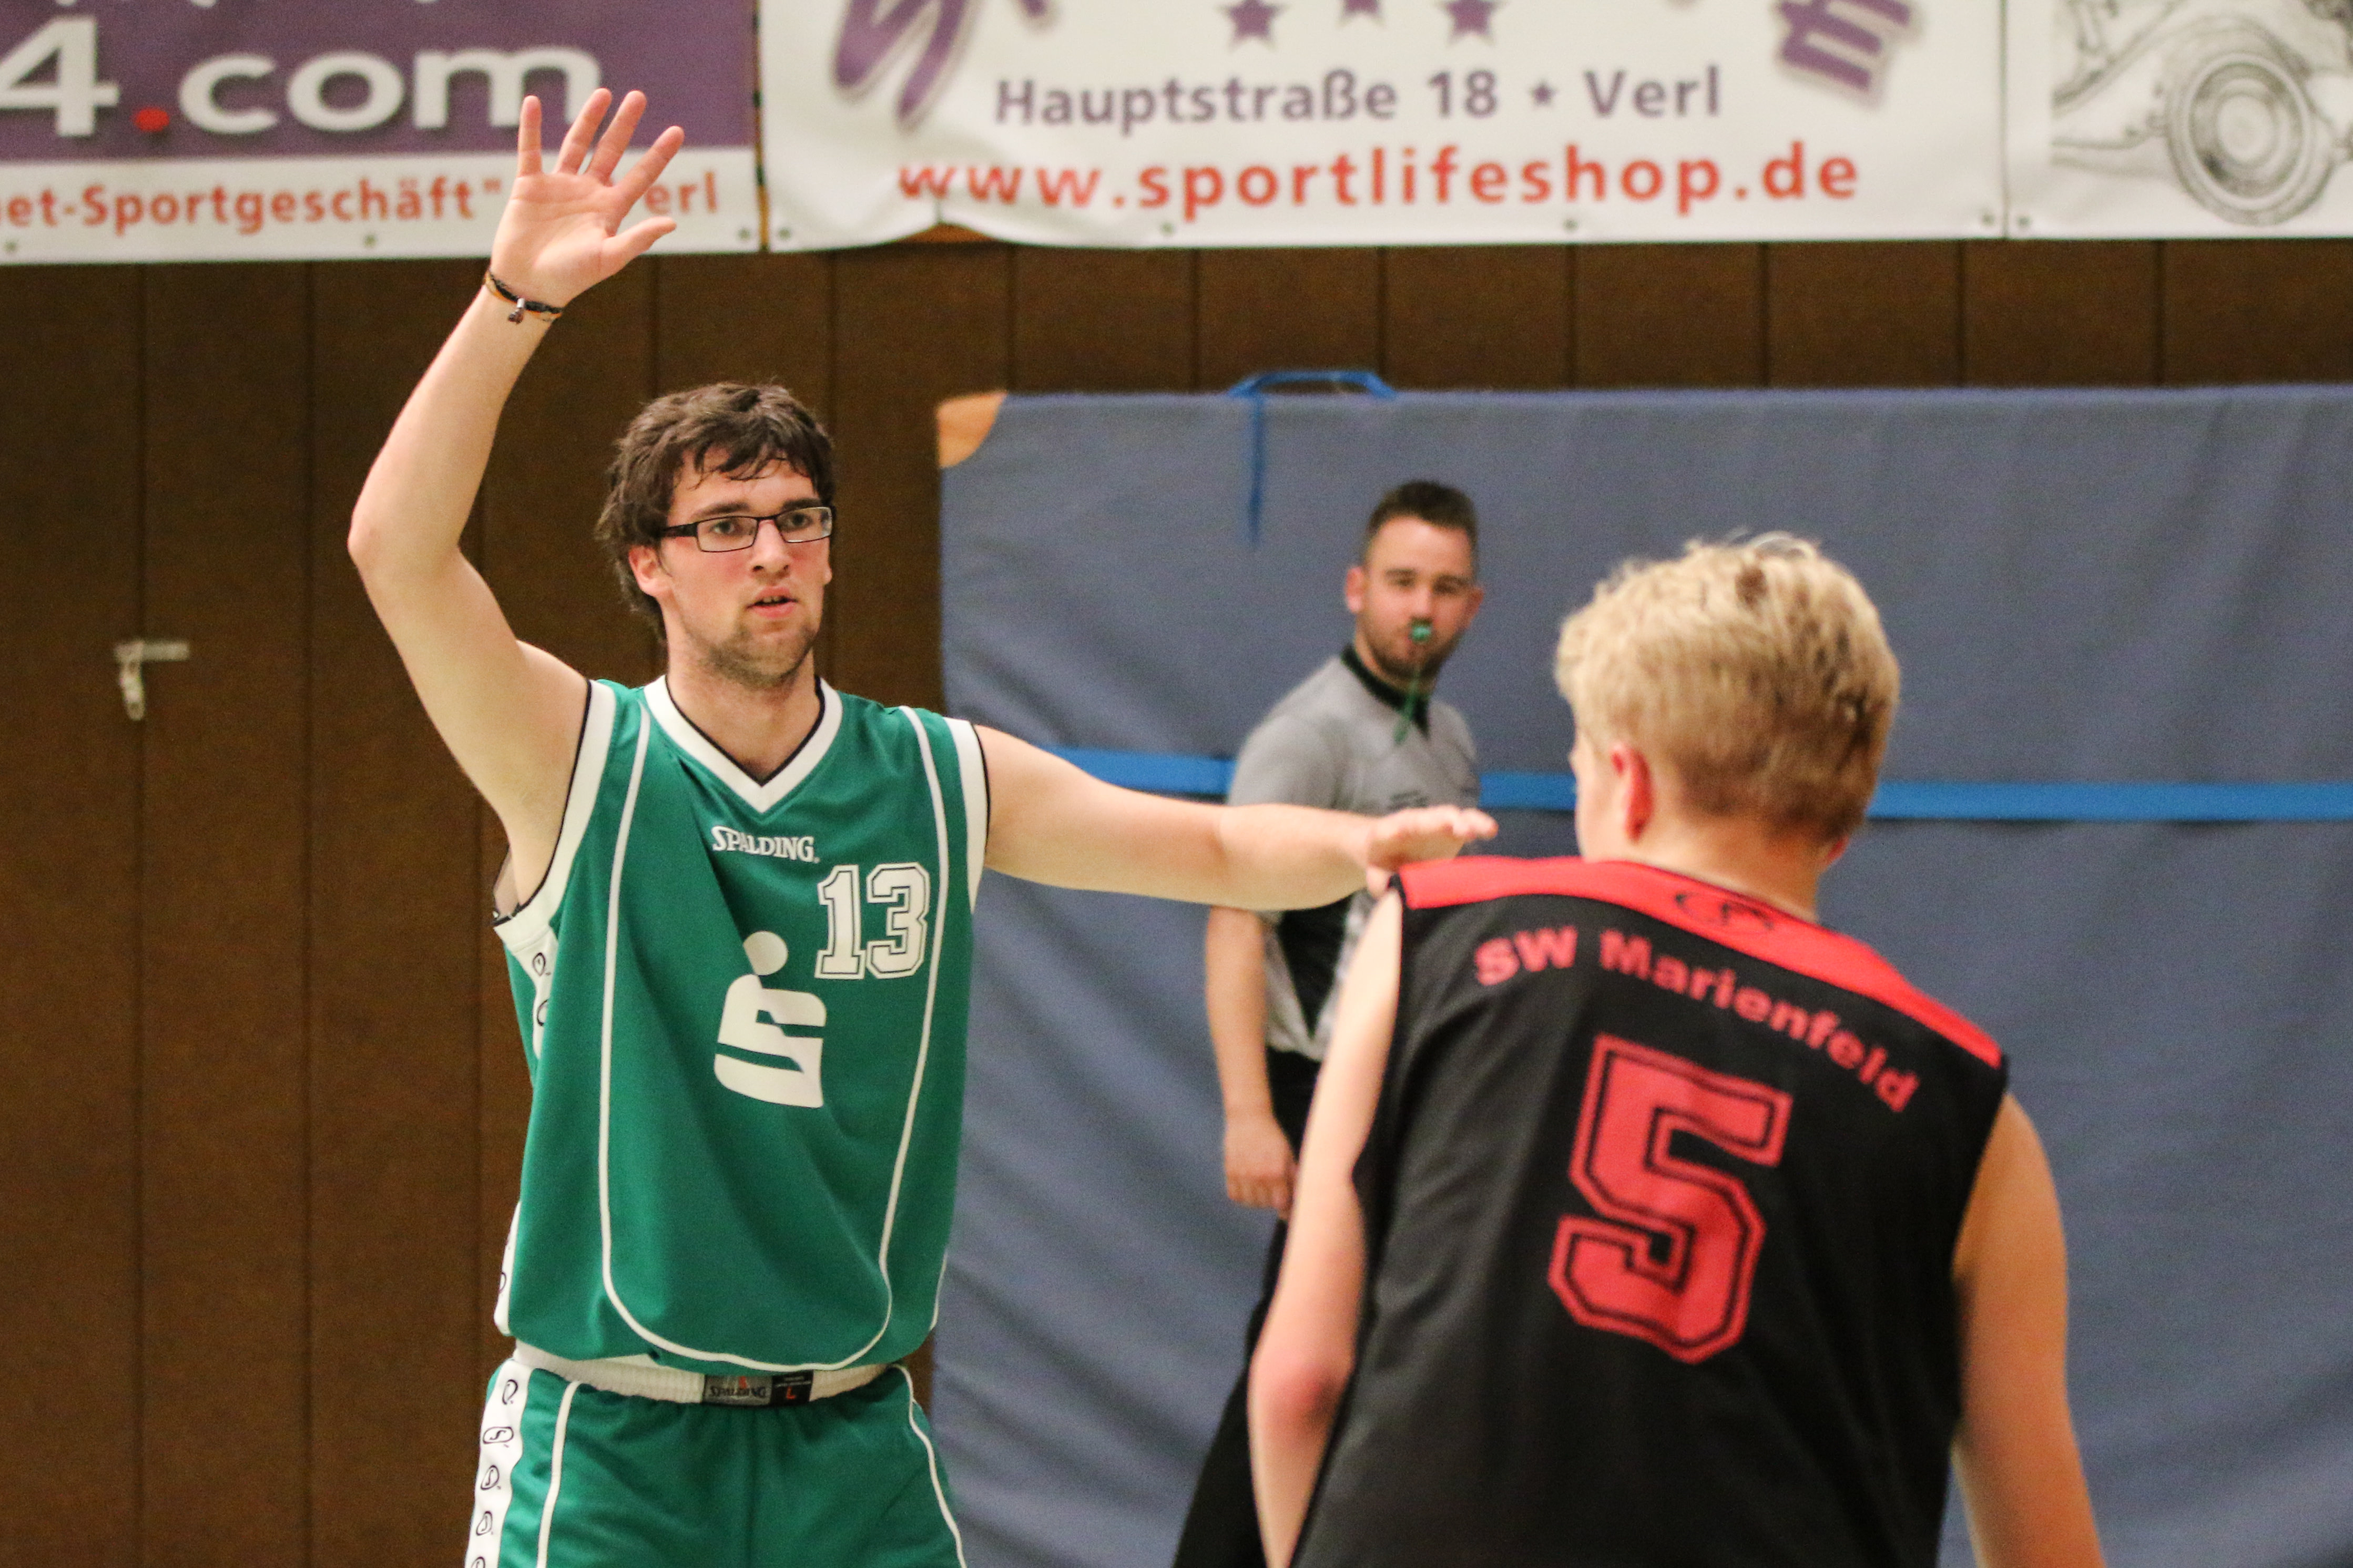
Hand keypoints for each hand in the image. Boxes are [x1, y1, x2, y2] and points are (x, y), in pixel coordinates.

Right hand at [489, 89, 685, 307]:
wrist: (529, 285)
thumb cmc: (571, 277)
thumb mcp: (609, 258)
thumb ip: (638, 238)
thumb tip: (672, 222)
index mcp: (610, 209)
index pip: (641, 176)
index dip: (658, 154)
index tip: (677, 131)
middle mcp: (588, 192)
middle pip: (610, 150)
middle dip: (624, 124)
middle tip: (639, 96)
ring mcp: (559, 186)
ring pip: (576, 143)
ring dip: (588, 118)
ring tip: (603, 93)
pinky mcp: (529, 185)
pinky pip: (530, 150)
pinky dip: (531, 127)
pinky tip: (533, 102)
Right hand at [1225, 1110, 1297, 1215]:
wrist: (1249, 1118)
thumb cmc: (1273, 1137)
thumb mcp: (1288, 1155)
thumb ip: (1293, 1178)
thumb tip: (1298, 1199)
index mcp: (1276, 1171)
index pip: (1281, 1203)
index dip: (1285, 1204)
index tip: (1286, 1198)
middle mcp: (1258, 1175)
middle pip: (1266, 1204)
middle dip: (1272, 1199)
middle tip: (1273, 1187)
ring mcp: (1242, 1174)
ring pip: (1250, 1202)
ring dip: (1257, 1199)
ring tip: (1261, 1187)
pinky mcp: (1230, 1171)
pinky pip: (1235, 1196)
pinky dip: (1242, 1195)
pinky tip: (1248, 1186)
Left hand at [1362, 804, 1495, 891]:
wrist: (1388, 847)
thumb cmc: (1380, 862)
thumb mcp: (1374, 874)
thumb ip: (1379, 881)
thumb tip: (1390, 890)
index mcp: (1386, 834)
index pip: (1387, 831)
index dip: (1393, 831)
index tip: (1399, 832)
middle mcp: (1410, 822)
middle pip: (1423, 819)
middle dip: (1438, 822)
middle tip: (1454, 827)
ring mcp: (1433, 823)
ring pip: (1448, 816)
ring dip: (1463, 822)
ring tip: (1480, 830)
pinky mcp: (1451, 828)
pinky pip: (1466, 821)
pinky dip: (1478, 824)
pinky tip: (1490, 830)